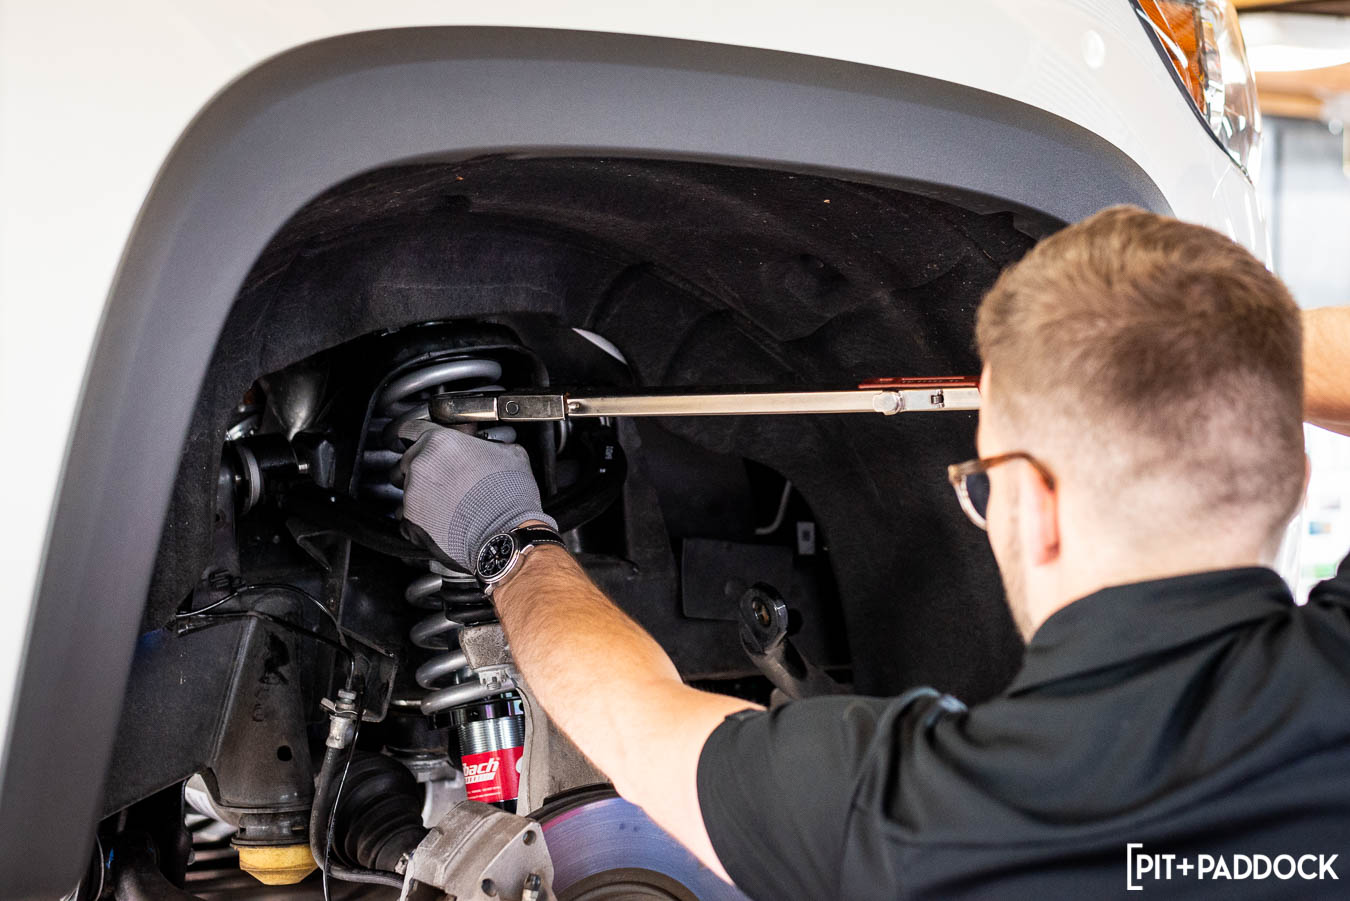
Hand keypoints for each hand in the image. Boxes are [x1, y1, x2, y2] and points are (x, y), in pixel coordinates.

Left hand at [396, 421, 555, 570]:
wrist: (506, 536)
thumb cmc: (510, 497)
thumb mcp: (511, 454)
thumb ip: (490, 444)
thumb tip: (490, 446)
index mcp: (440, 442)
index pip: (410, 428)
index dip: (415, 434)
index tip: (416, 440)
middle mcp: (420, 465)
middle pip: (406, 459)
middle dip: (421, 467)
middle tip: (445, 478)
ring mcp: (411, 494)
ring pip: (406, 489)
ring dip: (421, 493)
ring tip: (446, 503)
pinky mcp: (410, 522)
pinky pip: (407, 517)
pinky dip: (420, 519)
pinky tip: (442, 521)